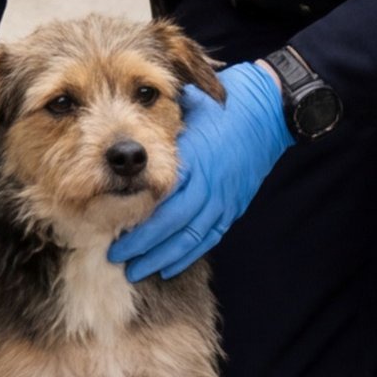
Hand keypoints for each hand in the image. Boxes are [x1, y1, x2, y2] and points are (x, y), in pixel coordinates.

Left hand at [109, 59, 290, 280]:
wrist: (269, 111)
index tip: (107, 226)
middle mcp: (208, 184)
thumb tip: (128, 139)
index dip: (133, 217)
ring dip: (161, 257)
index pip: (158, 197)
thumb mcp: (188, 108)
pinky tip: (168, 267)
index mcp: (192, 159)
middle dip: (141, 244)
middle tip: (115, 256)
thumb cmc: (224, 105)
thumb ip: (160, 125)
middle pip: (170, 223)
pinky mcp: (234, 207)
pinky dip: (188, 255)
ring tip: (136, 271)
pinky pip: (209, 238)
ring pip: (189, 238)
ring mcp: (223, 199)